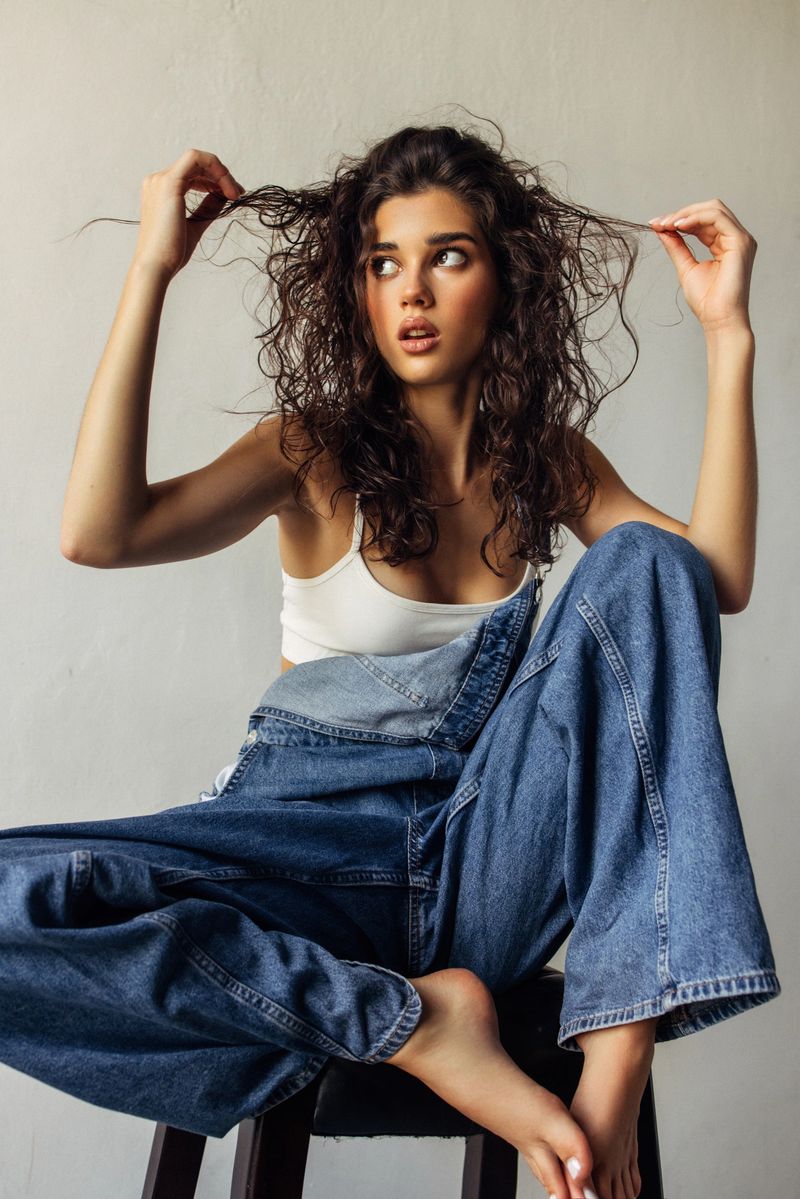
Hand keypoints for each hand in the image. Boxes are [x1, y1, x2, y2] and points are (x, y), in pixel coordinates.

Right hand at [133, 148, 244, 279]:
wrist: (156, 267)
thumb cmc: (171, 253)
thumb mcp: (195, 225)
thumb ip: (208, 208)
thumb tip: (224, 195)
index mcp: (160, 191)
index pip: (192, 174)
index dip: (215, 180)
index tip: (233, 195)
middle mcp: (157, 181)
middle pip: (196, 165)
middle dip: (221, 176)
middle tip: (238, 193)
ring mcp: (161, 179)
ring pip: (197, 159)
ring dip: (221, 173)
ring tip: (235, 193)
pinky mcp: (169, 182)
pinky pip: (196, 159)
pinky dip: (216, 169)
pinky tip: (228, 189)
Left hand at [648, 199, 755, 334]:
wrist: (718, 320)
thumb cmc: (706, 301)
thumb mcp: (685, 267)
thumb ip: (676, 246)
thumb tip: (662, 229)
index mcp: (725, 244)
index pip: (703, 221)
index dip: (679, 219)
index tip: (656, 224)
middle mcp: (735, 238)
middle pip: (709, 210)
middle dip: (682, 213)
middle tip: (659, 223)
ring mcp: (740, 239)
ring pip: (714, 209)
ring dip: (687, 213)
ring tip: (667, 224)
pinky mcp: (740, 242)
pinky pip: (717, 218)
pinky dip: (696, 218)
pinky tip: (679, 226)